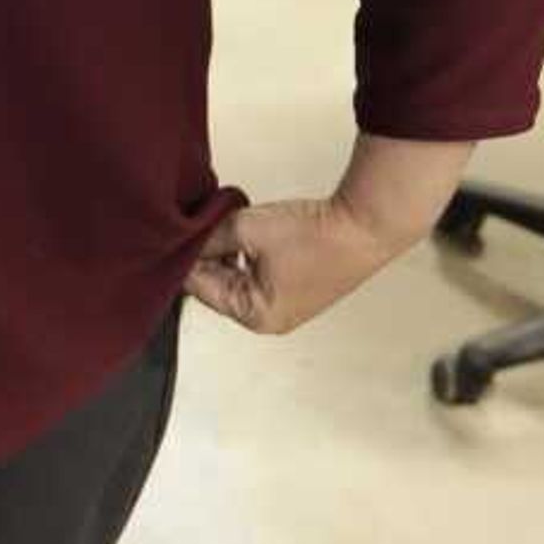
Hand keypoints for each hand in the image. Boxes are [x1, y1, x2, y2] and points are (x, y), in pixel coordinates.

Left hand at [185, 194, 406, 336]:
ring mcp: (286, 304)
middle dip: (210, 255)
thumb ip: (208, 239)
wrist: (366, 224)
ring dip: (230, 251)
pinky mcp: (298, 286)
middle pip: (219, 285)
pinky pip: (260, 271)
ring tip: (234, 225)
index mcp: (255, 316)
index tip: (178, 236)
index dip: (186, 259)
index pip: (200, 289)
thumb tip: (186, 242)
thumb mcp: (245, 229)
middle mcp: (270, 319)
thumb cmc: (315, 235)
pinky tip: (253, 230)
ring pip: (238, 276)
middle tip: (205, 225)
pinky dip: (251, 252)